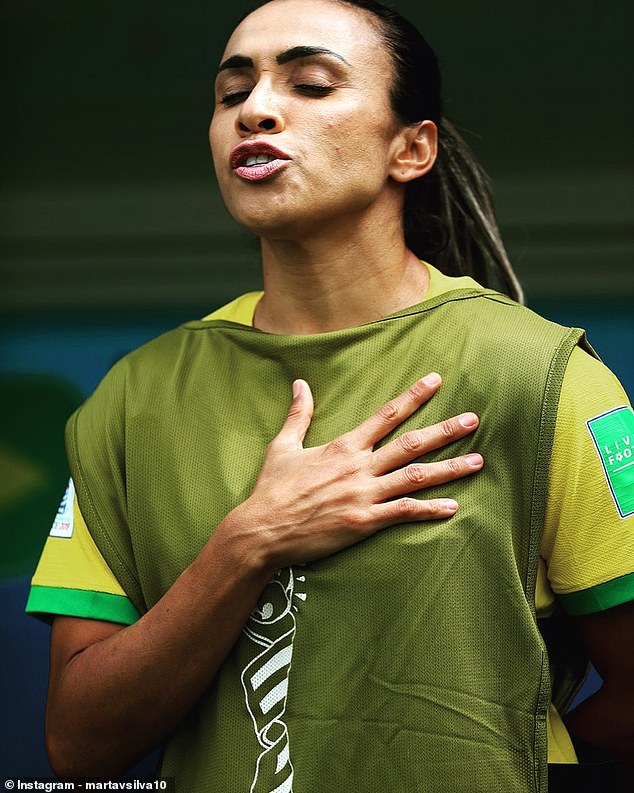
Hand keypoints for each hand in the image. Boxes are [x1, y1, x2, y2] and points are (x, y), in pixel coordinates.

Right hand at [227, 373, 482, 569]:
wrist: (262, 530)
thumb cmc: (271, 489)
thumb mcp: (282, 446)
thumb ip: (298, 414)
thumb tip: (299, 383)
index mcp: (343, 446)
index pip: (385, 415)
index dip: (413, 396)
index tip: (436, 380)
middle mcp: (359, 467)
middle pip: (411, 443)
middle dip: (445, 430)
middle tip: (474, 419)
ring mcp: (364, 495)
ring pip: (415, 477)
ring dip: (449, 468)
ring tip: (478, 461)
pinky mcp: (364, 522)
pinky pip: (404, 513)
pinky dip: (429, 510)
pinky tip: (453, 507)